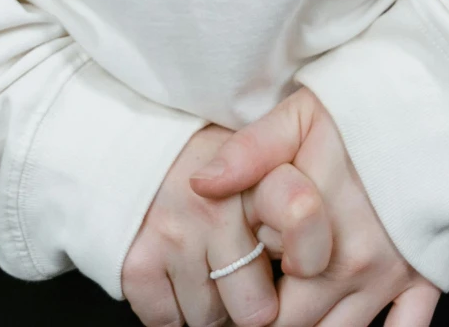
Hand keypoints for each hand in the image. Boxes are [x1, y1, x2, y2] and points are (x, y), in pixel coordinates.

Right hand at [122, 121, 331, 326]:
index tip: (300, 263)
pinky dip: (174, 311)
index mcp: (260, 178)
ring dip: (213, 304)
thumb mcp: (277, 151)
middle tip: (245, 264)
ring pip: (211, 320)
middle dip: (254, 299)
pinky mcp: (138, 261)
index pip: (302, 224)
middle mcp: (215, 207)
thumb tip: (311, 256)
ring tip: (211, 263)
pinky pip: (168, 322)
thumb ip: (302, 199)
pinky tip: (180, 272)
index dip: (309, 261)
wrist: (145, 140)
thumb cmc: (223, 159)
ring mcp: (174, 235)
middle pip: (257, 311)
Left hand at [190, 90, 440, 326]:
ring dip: (320, 324)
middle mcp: (356, 269)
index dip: (249, 291)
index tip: (248, 271)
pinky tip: (352, 317)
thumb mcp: (297, 117)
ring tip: (301, 294)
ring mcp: (393, 277)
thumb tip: (199, 184)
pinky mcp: (425, 275)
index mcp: (318, 238)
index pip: (266, 307)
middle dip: (279, 313)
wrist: (435, 95)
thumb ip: (247, 154)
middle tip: (269, 284)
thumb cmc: (361, 104)